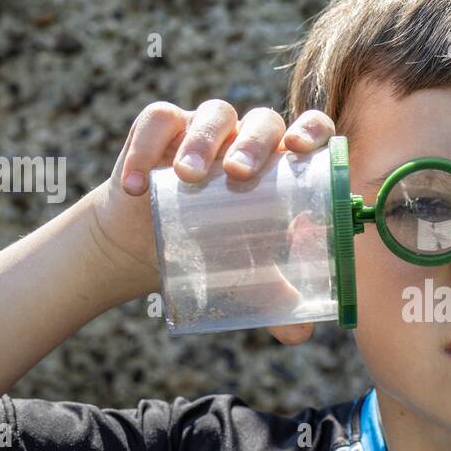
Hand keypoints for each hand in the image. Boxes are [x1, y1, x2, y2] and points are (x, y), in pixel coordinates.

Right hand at [88, 100, 335, 343]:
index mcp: (282, 166)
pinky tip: (138, 184)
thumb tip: (299, 335)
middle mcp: (248, 139)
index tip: (302, 149)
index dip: (312, 130)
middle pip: (263, 121)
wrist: (149, 246)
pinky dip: (146, 148)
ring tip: (188, 177)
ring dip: (203, 140)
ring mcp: (205, 129)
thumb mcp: (245, 277)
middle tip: (239, 174)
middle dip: (255, 142)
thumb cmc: (212, 251)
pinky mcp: (162, 130)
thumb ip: (275, 301)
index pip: (310, 131)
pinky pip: (157, 120)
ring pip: (214, 114)